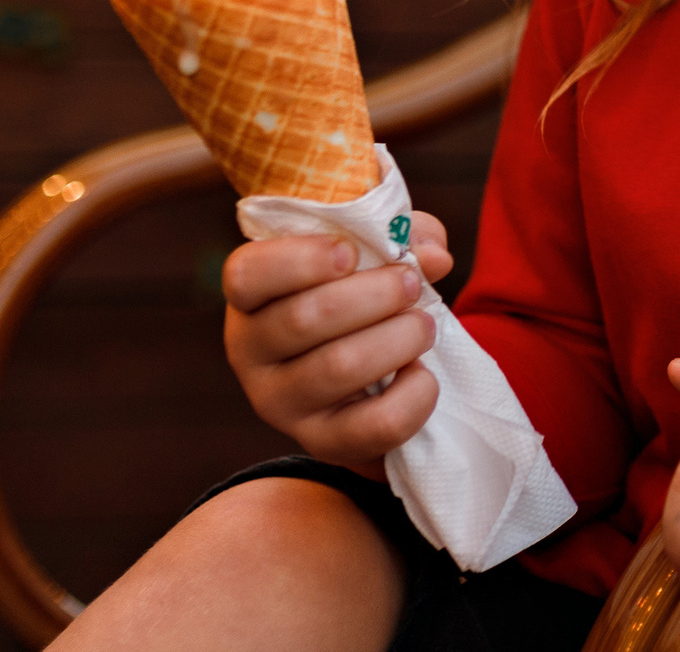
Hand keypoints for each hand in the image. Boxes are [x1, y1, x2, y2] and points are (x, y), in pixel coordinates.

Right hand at [221, 212, 453, 476]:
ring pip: (338, 367)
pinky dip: (413, 395)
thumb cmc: (361, 297)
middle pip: (304, 318)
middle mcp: (250, 352)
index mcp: (251, 297)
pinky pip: (373, 425)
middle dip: (375, 295)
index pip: (247, 274)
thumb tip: (432, 256)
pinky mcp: (320, 442)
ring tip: (424, 326)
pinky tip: (420, 374)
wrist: (368, 381)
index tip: (350, 251)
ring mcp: (279, 403)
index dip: (300, 259)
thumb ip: (406, 238)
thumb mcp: (375, 256)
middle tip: (411, 284)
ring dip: (398, 338)